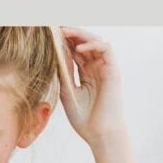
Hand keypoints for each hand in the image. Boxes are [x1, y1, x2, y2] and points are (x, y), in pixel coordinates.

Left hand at [56, 27, 126, 145]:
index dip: (63, 41)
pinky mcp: (114, 71)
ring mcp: (106, 69)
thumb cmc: (84, 118)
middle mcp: (96, 69)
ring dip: (80, 34)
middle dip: (70, 33)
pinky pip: (107, 49)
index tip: (48, 34)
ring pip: (96, 41)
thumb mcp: (67, 91)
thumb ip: (63, 72)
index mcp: (86, 74)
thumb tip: (55, 53)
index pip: (75, 51)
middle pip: (84, 43)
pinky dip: (93, 44)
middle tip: (55, 27)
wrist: (100, 135)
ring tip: (65, 32)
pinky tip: (79, 48)